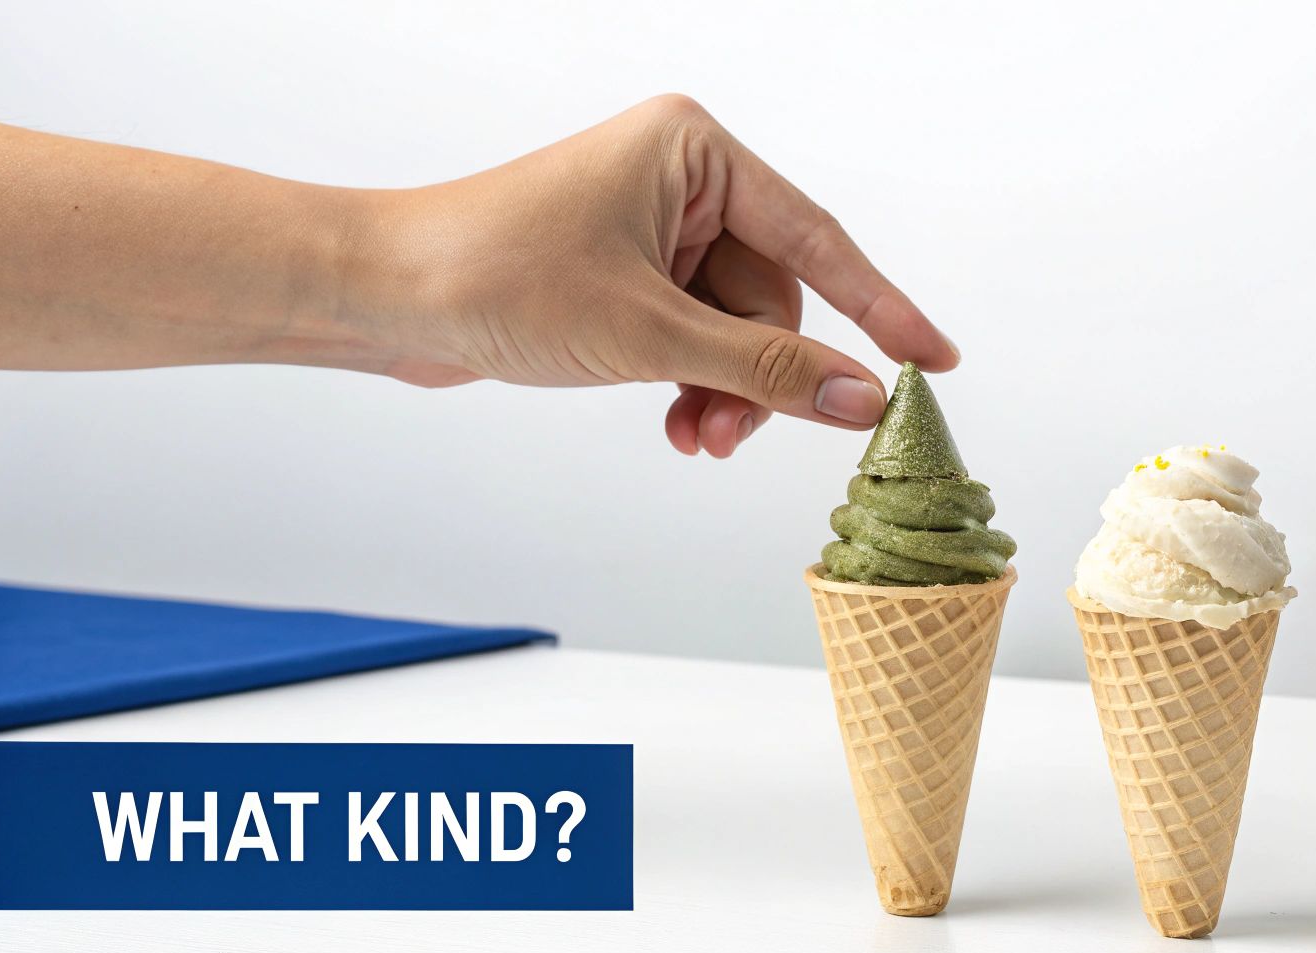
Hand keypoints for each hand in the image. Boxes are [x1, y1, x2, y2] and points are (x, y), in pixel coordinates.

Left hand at [366, 95, 958, 456]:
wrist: (381, 293)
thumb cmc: (493, 274)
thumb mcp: (648, 333)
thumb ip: (766, 371)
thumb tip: (862, 400)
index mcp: (695, 151)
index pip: (817, 240)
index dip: (882, 309)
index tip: (935, 361)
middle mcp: (680, 179)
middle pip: (773, 299)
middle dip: (760, 378)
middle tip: (733, 437)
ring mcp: (651, 228)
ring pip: (735, 330)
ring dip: (724, 392)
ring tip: (696, 438)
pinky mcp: (626, 273)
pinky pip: (695, 337)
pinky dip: (694, 384)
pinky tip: (676, 423)